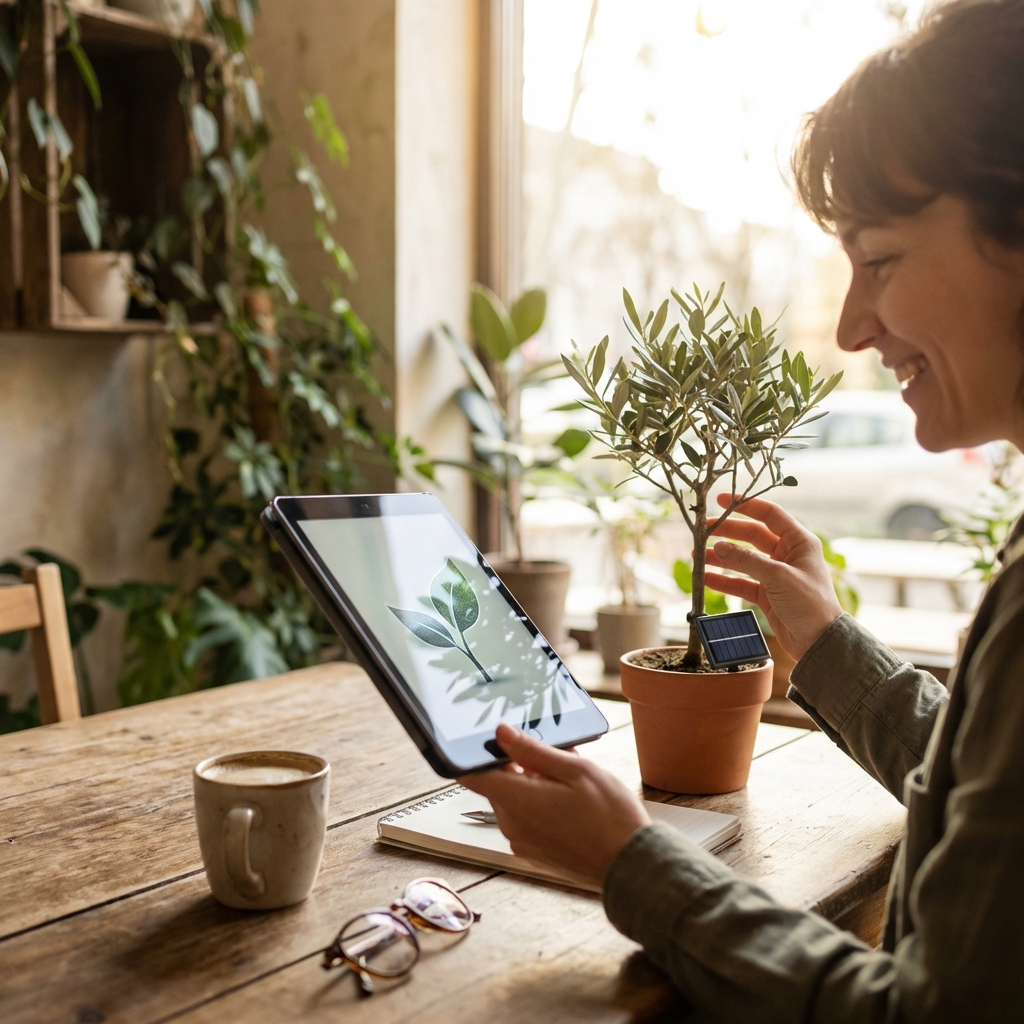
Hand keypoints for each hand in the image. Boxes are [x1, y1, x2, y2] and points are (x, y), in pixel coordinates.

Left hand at [458, 723, 649, 887]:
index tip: (483, 739)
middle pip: (497, 783)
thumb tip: (501, 733)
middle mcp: (510, 824)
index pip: (470, 775)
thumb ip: (532, 750)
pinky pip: (525, 818)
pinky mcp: (533, 851)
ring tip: (569, 780)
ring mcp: (521, 841)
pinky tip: (569, 801)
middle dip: (518, 766)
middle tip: (554, 757)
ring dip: (532, 784)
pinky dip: (539, 804)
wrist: (631, 864)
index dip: (470, 754)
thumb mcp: (575, 770)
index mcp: (516, 801)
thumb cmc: (609, 817)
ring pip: (513, 799)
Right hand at [704, 493, 842, 660]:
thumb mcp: (778, 577)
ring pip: (743, 559)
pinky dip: (724, 580)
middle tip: (703, 531)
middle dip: (727, 532)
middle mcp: (787, 554)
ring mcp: (776, 575)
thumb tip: (718, 547)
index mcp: (798, 542)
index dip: (745, 505)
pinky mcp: (768, 594)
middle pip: (751, 536)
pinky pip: (741, 582)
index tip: (721, 500)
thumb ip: (746, 560)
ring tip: (697, 556)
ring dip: (721, 557)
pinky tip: (706, 578)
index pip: (769, 514)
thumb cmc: (810, 604)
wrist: (819, 642)